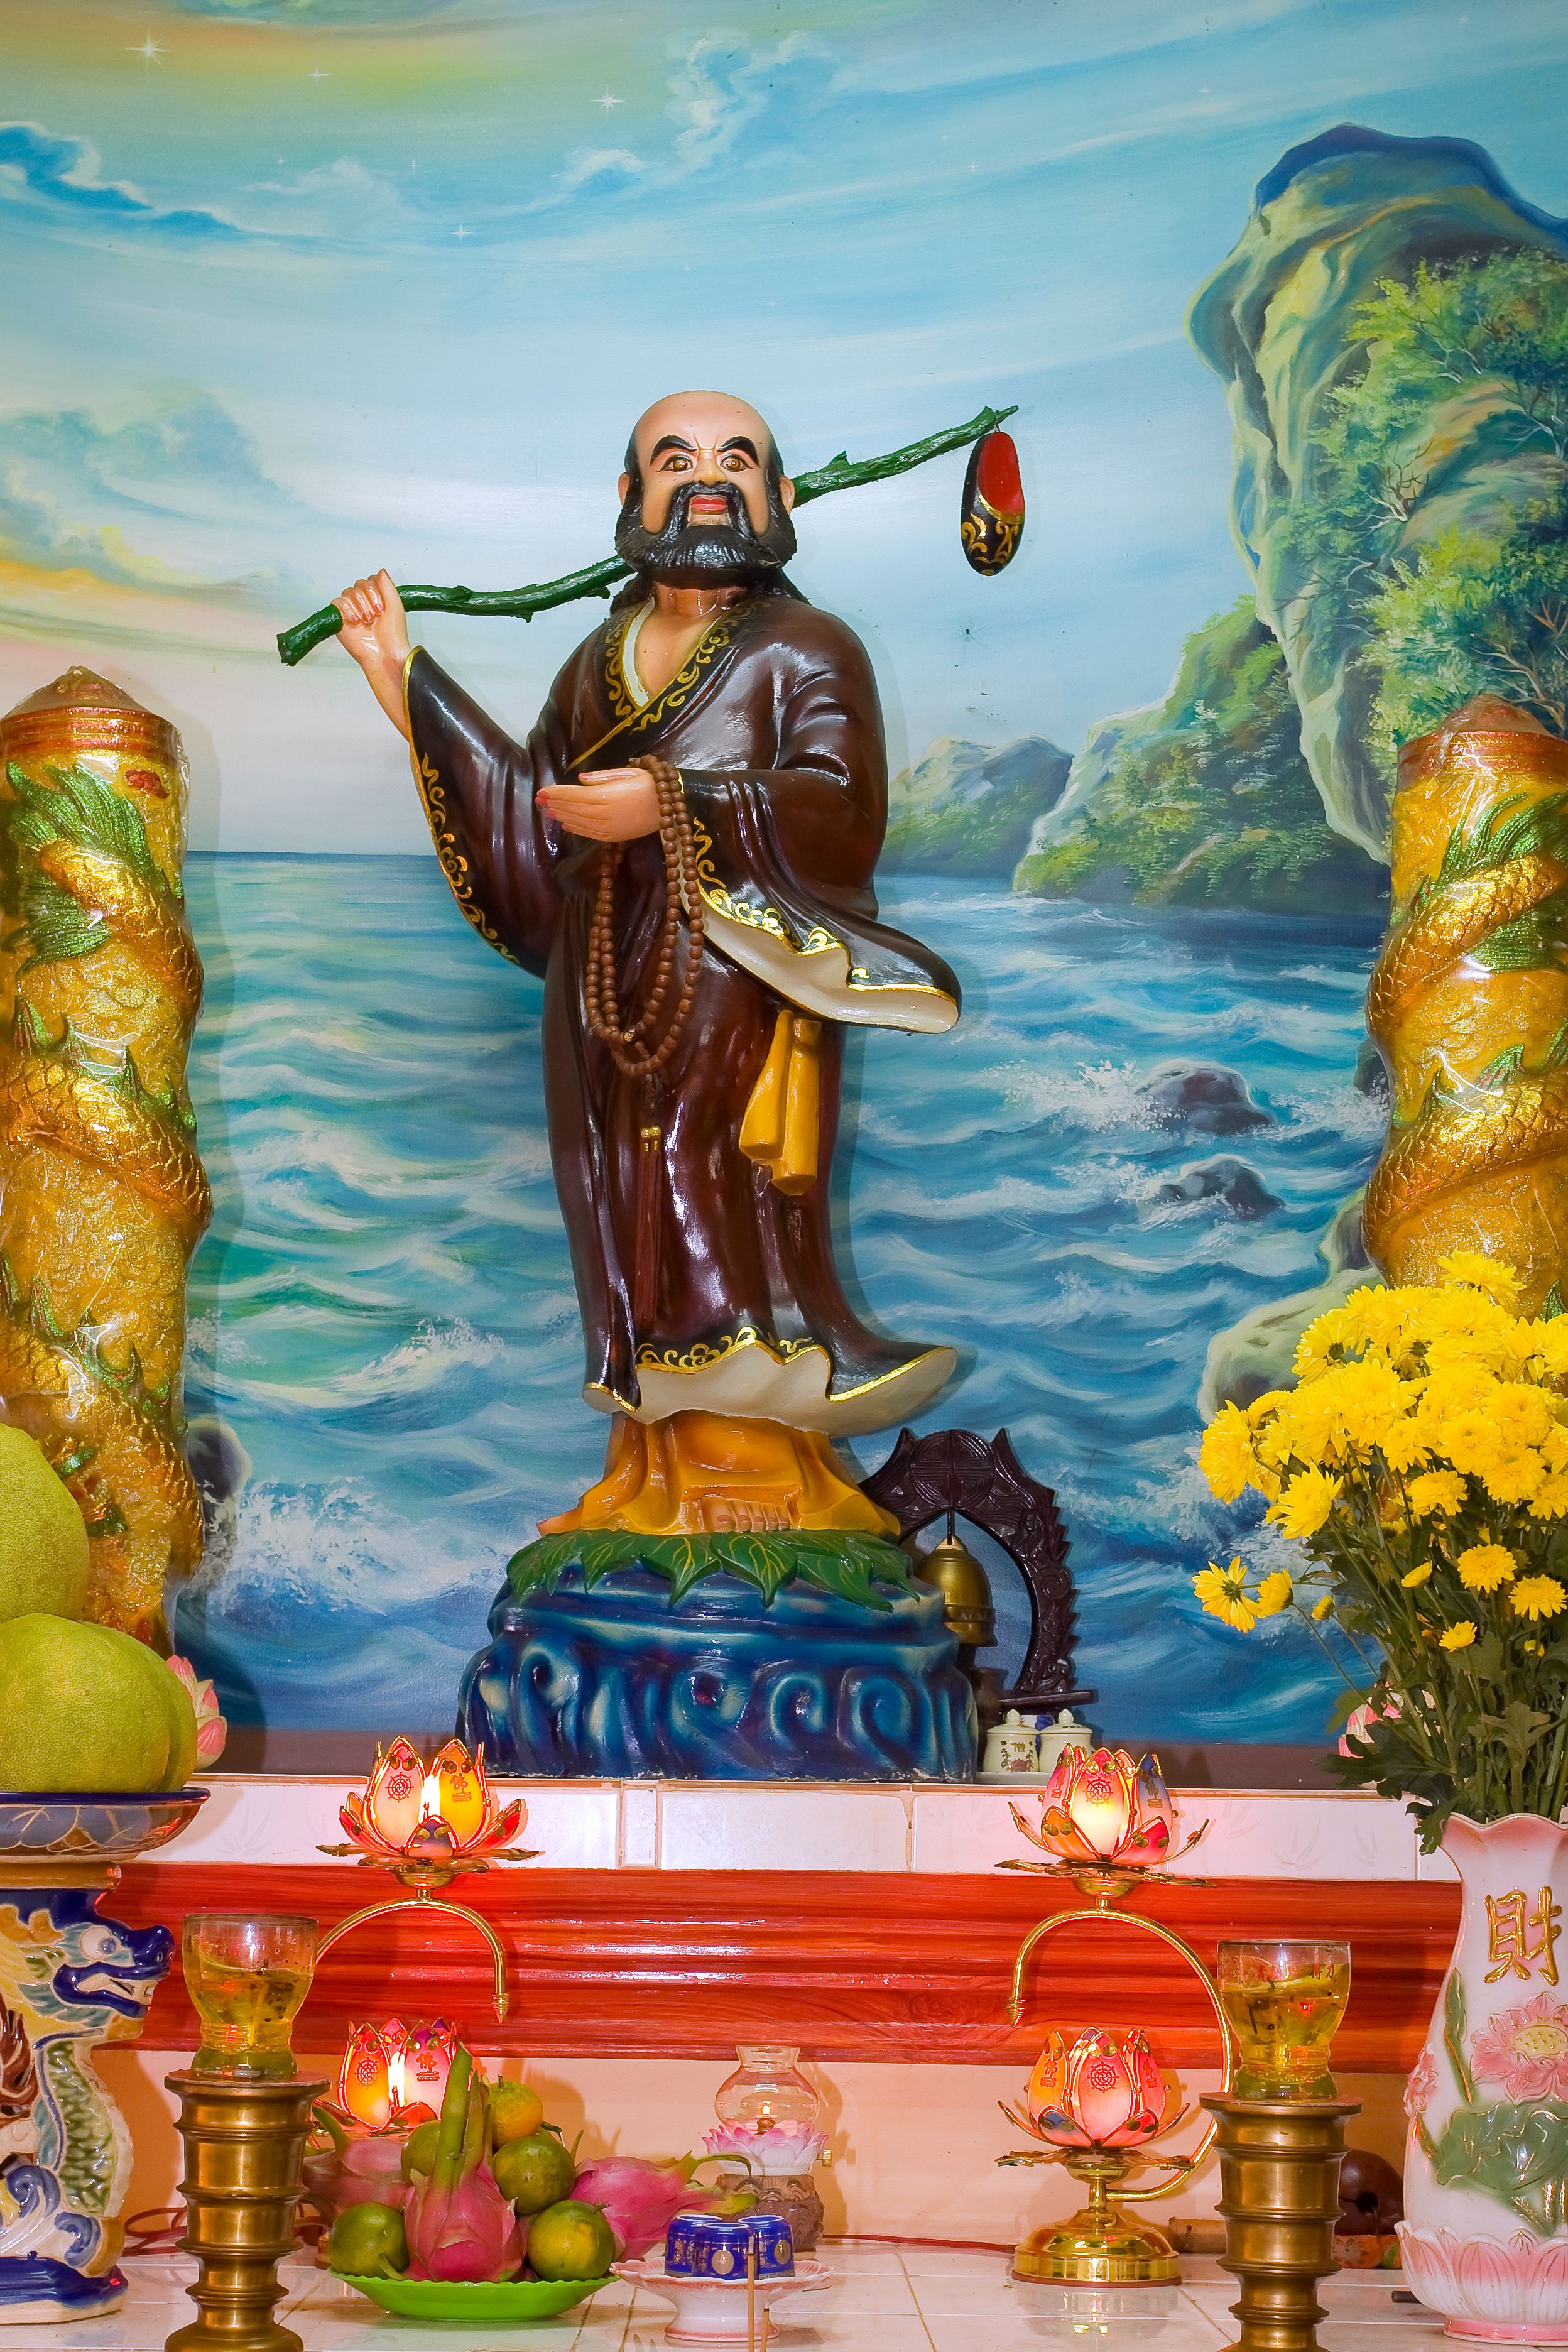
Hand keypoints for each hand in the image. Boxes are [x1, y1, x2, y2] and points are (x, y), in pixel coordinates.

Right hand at [333, 569, 412, 736]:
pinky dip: (347, 610)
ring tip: (367, 622)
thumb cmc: (393, 635)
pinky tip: (355, 621)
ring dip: (360, 607)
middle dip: (369, 600)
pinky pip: (337, 603)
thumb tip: (381, 570)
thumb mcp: (395, 605)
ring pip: (348, 593)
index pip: (369, 581)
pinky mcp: (340, 619)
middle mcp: (362, 603)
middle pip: (358, 585)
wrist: (385, 653)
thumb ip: (387, 585)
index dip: (376, 592)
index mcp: (375, 598)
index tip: (383, 608)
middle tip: (375, 616)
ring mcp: (351, 611)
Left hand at [538, 767, 661, 841]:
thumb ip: (601, 777)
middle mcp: (602, 813)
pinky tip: (566, 824)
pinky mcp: (613, 837)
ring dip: (561, 815)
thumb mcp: (628, 772)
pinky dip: (575, 828)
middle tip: (538, 799)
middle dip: (554, 803)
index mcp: (605, 795)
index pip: (573, 794)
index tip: (542, 790)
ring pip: (578, 821)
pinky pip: (589, 833)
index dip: (556, 792)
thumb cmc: (650, 784)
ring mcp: (607, 828)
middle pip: (572, 808)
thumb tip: (579, 780)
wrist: (671, 808)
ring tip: (548, 811)